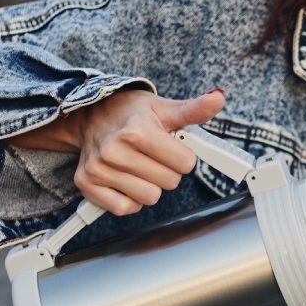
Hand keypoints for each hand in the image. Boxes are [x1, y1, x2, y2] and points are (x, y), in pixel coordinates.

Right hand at [10, 87, 225, 215]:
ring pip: (150, 197)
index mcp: (137, 130)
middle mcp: (114, 150)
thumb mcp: (165, 108)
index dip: (184, 156)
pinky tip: (126, 178)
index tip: (173, 146)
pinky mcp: (87, 185)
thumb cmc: (133, 114)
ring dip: (150, 185)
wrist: (91, 115)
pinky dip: (130, 198)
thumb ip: (195, 109)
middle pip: (170, 182)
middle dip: (168, 170)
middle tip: (154, 155)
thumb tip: (218, 97)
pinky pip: (125, 208)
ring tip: (139, 165)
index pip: (185, 163)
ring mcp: (98, 169)